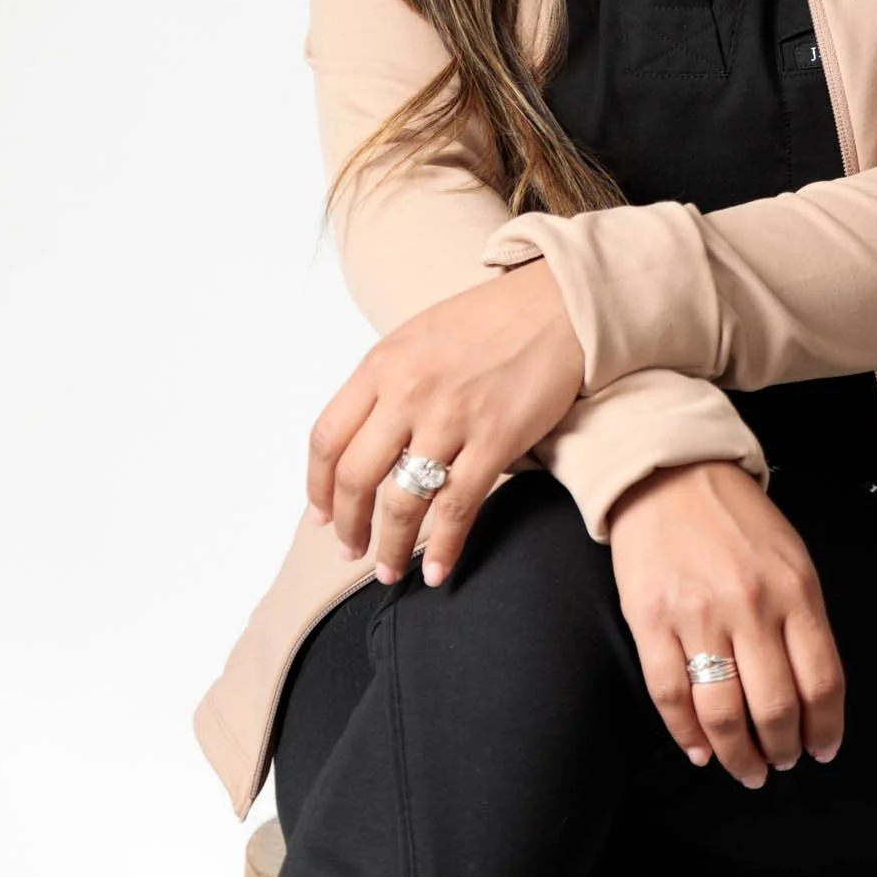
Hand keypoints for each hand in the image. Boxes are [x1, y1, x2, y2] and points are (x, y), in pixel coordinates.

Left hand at [304, 261, 584, 585]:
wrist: (559, 305)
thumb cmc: (492, 319)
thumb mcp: (419, 337)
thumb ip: (387, 382)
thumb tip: (366, 439)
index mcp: (382, 364)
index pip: (327, 438)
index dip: (318, 487)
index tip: (322, 515)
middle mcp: (408, 391)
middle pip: (356, 477)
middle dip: (349, 526)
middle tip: (351, 550)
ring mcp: (451, 417)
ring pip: (403, 502)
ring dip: (391, 548)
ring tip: (389, 570)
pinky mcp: (496, 438)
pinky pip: (458, 507)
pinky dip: (445, 548)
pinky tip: (439, 571)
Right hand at [607, 461, 844, 787]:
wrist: (670, 473)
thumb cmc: (735, 518)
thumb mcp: (790, 557)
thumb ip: (803, 619)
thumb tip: (811, 694)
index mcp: (794, 589)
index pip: (822, 681)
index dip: (825, 729)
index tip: (822, 750)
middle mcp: (749, 605)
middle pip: (776, 707)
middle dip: (782, 749)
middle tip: (780, 760)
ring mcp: (697, 615)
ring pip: (723, 713)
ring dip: (737, 755)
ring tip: (745, 767)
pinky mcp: (650, 620)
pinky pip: (670, 696)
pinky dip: (686, 735)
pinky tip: (699, 750)